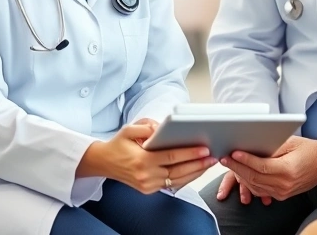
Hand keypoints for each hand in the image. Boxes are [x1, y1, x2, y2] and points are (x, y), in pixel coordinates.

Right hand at [78, 123, 216, 193]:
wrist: (103, 162)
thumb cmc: (118, 144)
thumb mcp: (129, 129)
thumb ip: (148, 127)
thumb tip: (164, 129)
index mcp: (142, 160)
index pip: (171, 157)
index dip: (189, 153)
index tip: (204, 149)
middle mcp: (146, 176)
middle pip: (178, 171)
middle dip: (198, 164)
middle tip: (213, 157)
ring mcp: (148, 185)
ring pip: (177, 181)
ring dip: (195, 173)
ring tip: (208, 163)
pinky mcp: (149, 190)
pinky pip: (171, 185)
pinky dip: (185, 178)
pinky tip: (196, 170)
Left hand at [220, 136, 316, 200]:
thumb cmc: (309, 149)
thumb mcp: (291, 142)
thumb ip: (271, 146)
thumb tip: (250, 144)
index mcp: (288, 170)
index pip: (261, 167)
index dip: (245, 160)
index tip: (233, 152)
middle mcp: (285, 185)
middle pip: (255, 178)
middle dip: (237, 167)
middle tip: (224, 157)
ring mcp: (283, 193)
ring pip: (255, 186)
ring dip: (240, 175)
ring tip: (230, 163)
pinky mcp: (281, 195)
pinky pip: (260, 190)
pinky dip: (249, 182)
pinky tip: (241, 172)